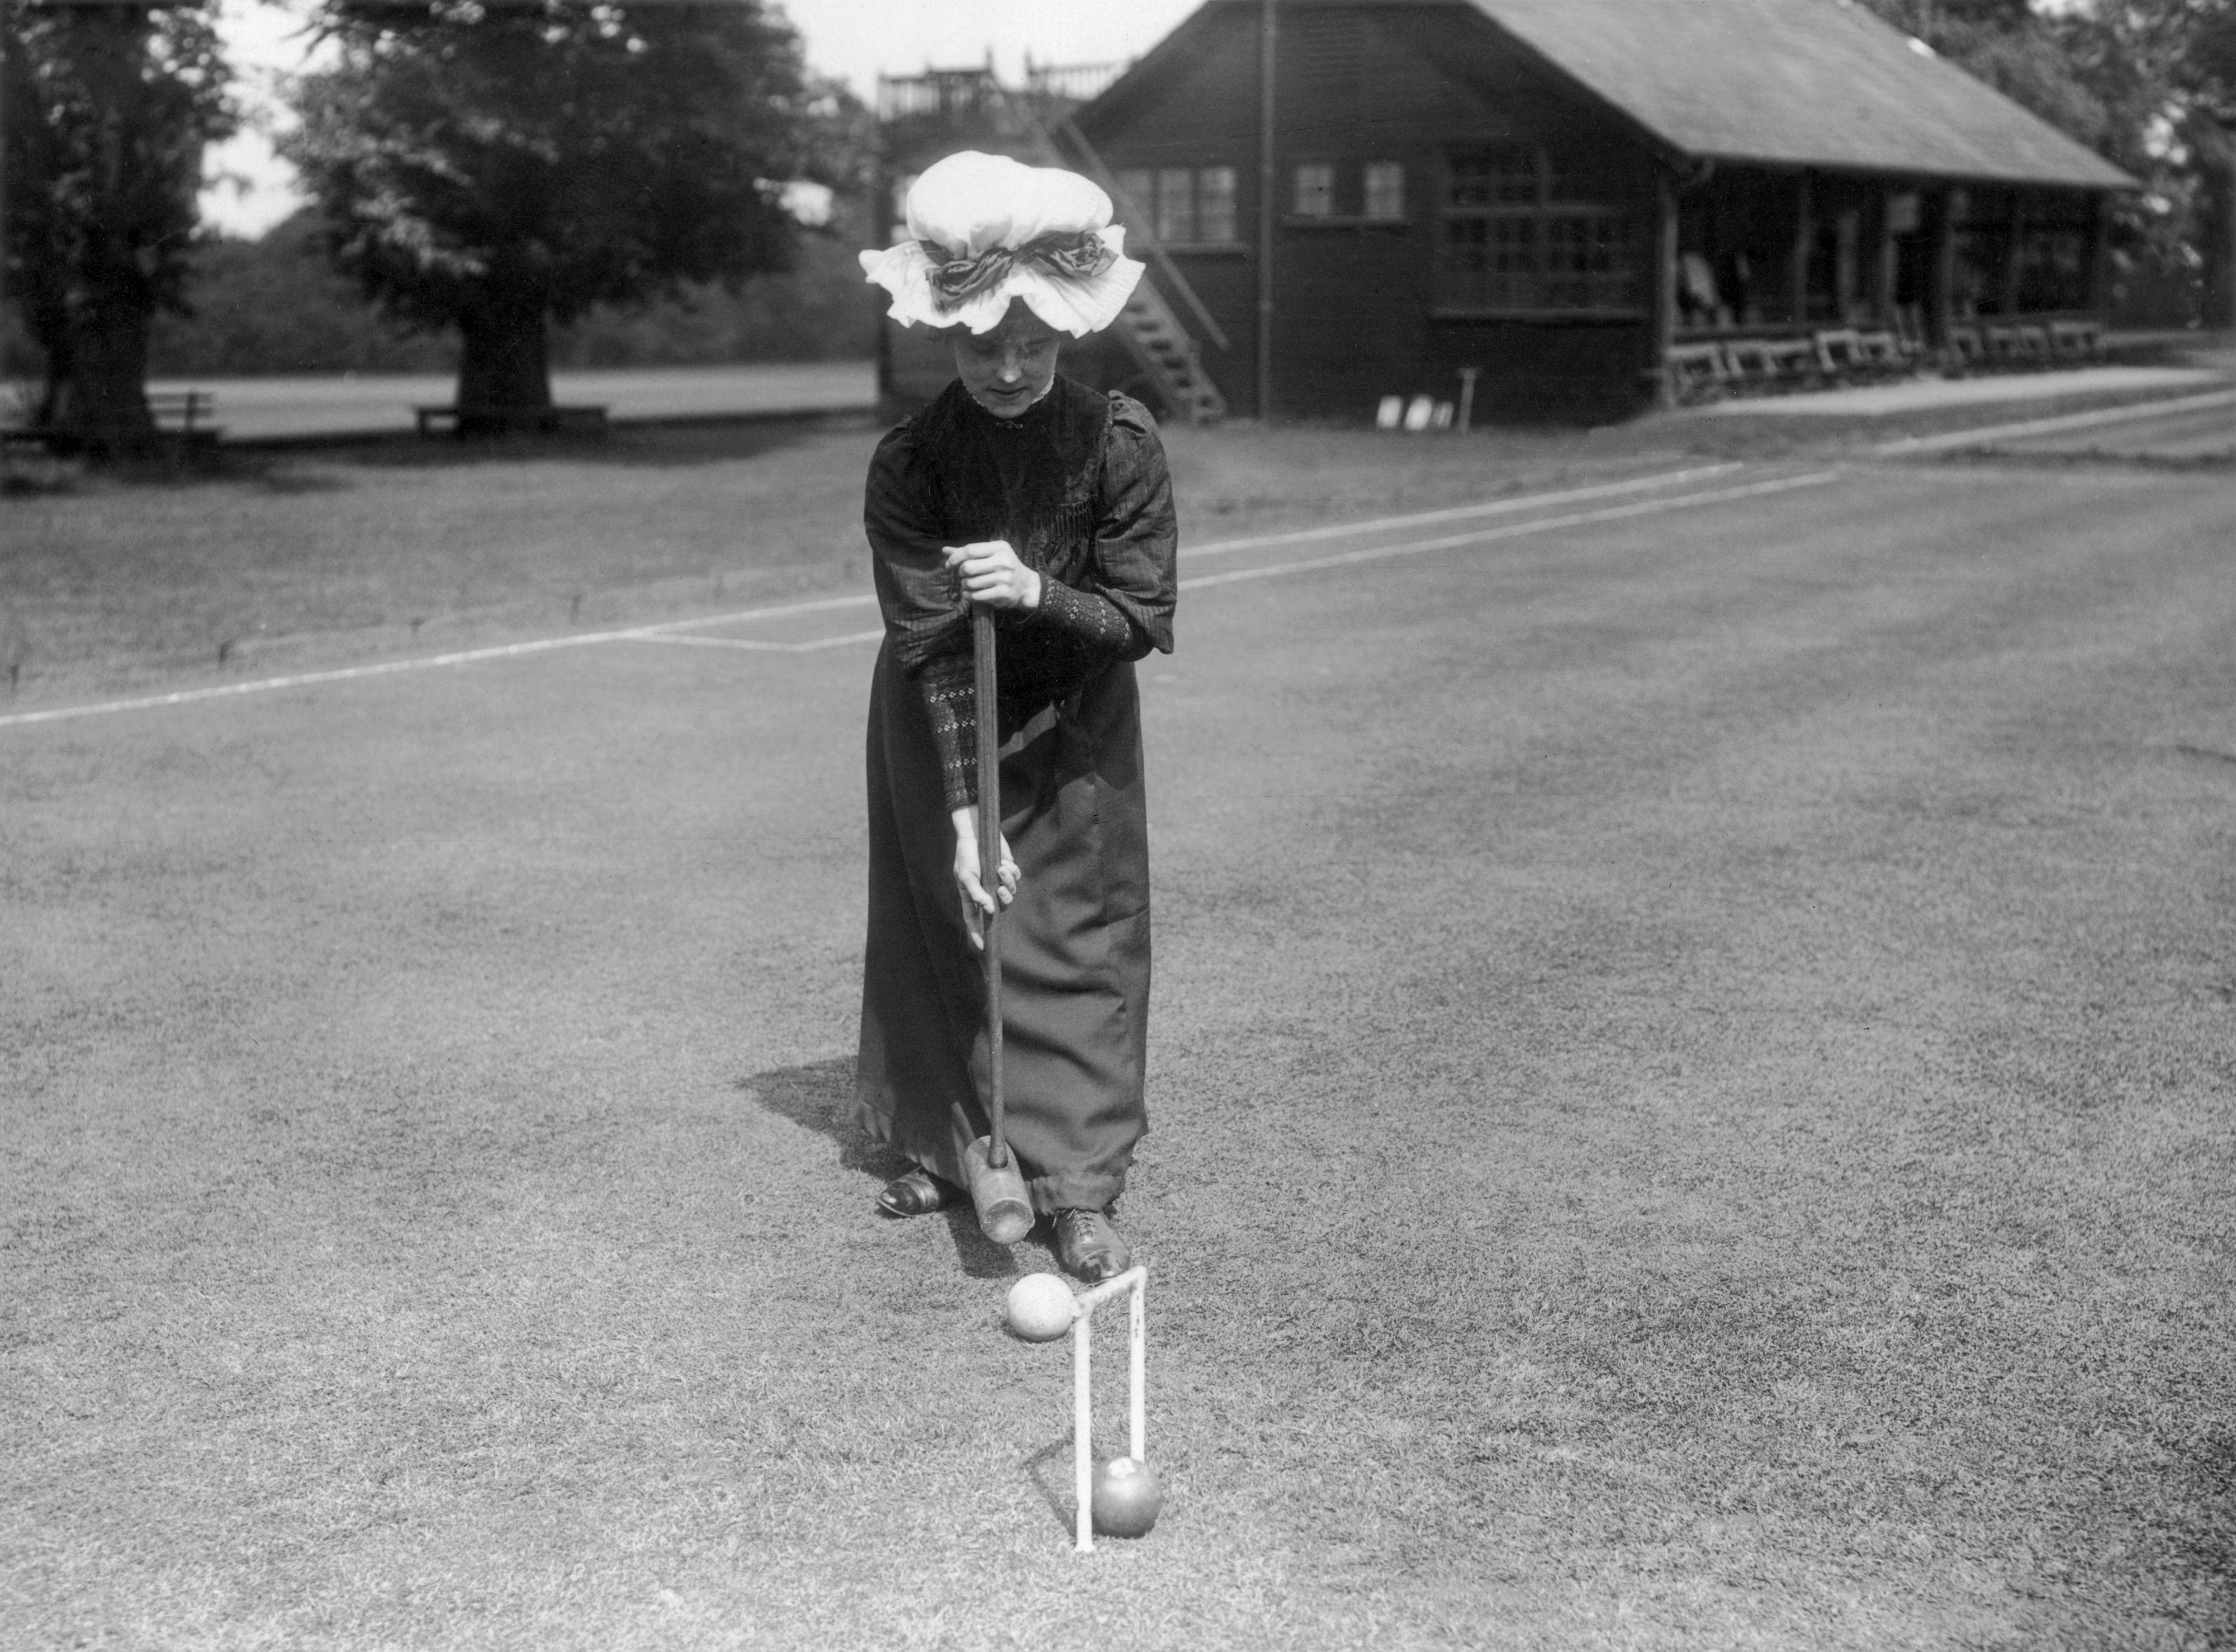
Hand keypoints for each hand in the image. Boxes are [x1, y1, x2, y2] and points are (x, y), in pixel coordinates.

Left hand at [945, 540, 1041, 611]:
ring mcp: (1004, 578)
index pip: (970, 550)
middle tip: (964, 576)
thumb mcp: (990, 555)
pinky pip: (976, 596)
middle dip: (961, 573)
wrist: (1026, 585)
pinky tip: (970, 594)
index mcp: (999, 547)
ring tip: (968, 585)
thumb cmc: (1004, 567)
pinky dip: (968, 596)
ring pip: (970, 583)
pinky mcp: (1003, 593)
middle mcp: (1003, 561)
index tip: (949, 565)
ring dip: (964, 585)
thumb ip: (968, 553)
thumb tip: (945, 550)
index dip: (955, 558)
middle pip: (967, 567)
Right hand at [951, 805, 1019, 949]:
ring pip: (1010, 893)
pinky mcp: (1006, 870)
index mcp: (970, 895)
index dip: (977, 934)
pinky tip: (1003, 862)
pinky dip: (1011, 872)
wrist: (976, 831)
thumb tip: (989, 909)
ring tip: (1001, 869)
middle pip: (998, 908)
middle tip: (1000, 890)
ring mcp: (996, 881)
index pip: (973, 920)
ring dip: (1008, 882)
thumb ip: (976, 893)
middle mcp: (985, 891)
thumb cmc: (966, 854)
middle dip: (1003, 900)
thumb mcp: (966, 875)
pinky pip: (1014, 878)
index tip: (982, 946)